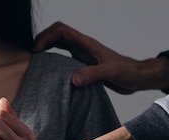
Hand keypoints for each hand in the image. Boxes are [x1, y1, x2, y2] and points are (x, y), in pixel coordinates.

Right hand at [33, 21, 168, 92]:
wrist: (137, 77)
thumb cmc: (127, 72)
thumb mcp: (111, 74)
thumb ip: (93, 75)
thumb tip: (74, 80)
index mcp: (86, 44)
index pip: (61, 31)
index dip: (46, 37)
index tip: (36, 51)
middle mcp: (82, 47)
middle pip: (56, 34)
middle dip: (41, 40)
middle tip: (31, 56)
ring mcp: (82, 55)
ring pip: (58, 44)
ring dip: (45, 48)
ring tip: (35, 62)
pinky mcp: (83, 64)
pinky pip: (63, 57)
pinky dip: (53, 60)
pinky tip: (48, 72)